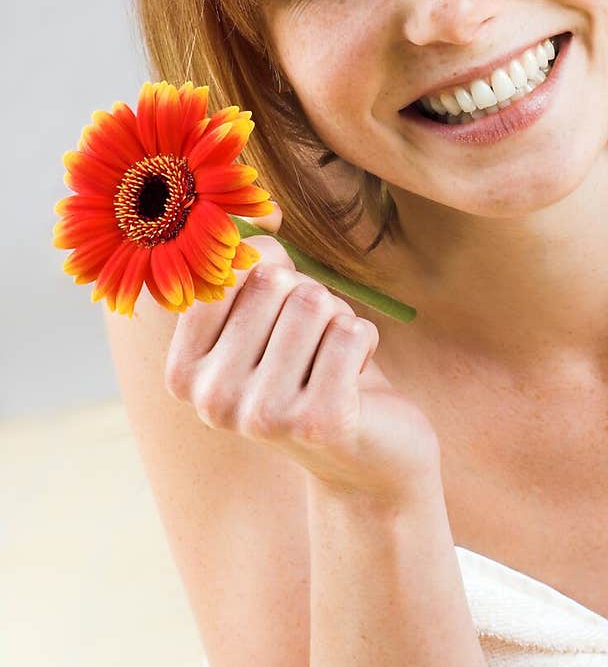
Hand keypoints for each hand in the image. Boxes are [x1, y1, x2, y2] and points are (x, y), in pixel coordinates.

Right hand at [165, 204, 440, 507]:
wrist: (366, 454)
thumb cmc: (313, 368)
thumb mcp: (271, 314)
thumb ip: (253, 261)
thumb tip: (265, 212)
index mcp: (182, 371)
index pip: (224, 270)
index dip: (268, 270)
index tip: (278, 308)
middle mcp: (210, 399)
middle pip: (273, 280)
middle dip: (307, 299)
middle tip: (311, 348)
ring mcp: (261, 415)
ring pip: (314, 302)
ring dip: (337, 321)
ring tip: (332, 362)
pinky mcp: (318, 422)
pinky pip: (351, 330)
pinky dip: (365, 340)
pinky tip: (356, 379)